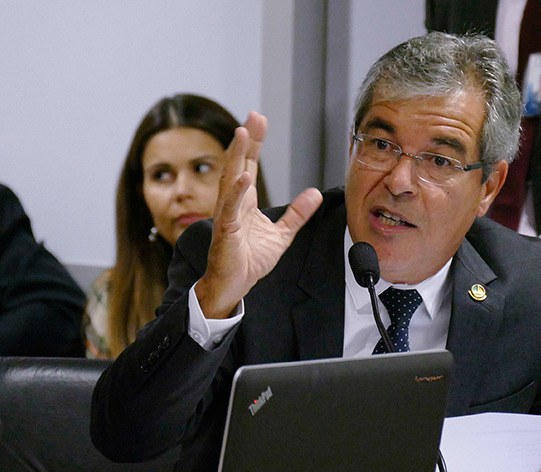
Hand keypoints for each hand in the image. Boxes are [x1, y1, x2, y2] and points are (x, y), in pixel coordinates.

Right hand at [194, 111, 322, 317]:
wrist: (233, 285)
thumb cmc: (249, 260)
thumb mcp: (282, 234)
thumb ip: (297, 214)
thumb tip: (315, 194)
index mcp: (245, 202)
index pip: (249, 165)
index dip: (255, 143)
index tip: (259, 120)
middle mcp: (233, 203)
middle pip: (238, 164)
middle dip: (247, 140)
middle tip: (253, 116)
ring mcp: (227, 216)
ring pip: (230, 180)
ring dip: (236, 156)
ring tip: (242, 134)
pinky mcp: (225, 231)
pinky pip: (230, 208)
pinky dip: (236, 192)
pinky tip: (243, 176)